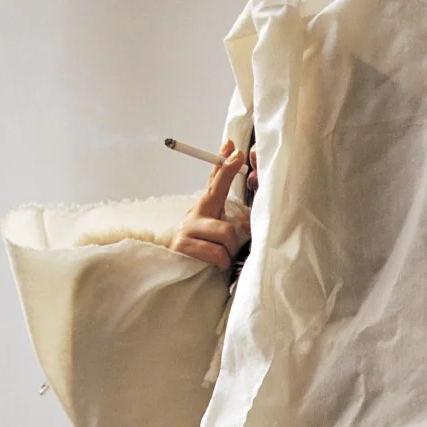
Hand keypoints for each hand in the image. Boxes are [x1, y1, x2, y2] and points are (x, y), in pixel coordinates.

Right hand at [169, 141, 248, 272]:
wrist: (178, 279)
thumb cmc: (204, 258)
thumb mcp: (219, 239)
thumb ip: (231, 228)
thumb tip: (247, 223)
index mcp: (205, 211)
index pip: (213, 184)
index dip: (223, 165)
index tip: (232, 147)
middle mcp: (194, 215)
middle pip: (214, 191)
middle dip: (227, 172)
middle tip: (238, 155)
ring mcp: (187, 229)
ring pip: (226, 232)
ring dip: (230, 250)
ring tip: (223, 259)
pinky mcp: (182, 245)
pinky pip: (218, 252)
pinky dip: (222, 262)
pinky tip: (215, 266)